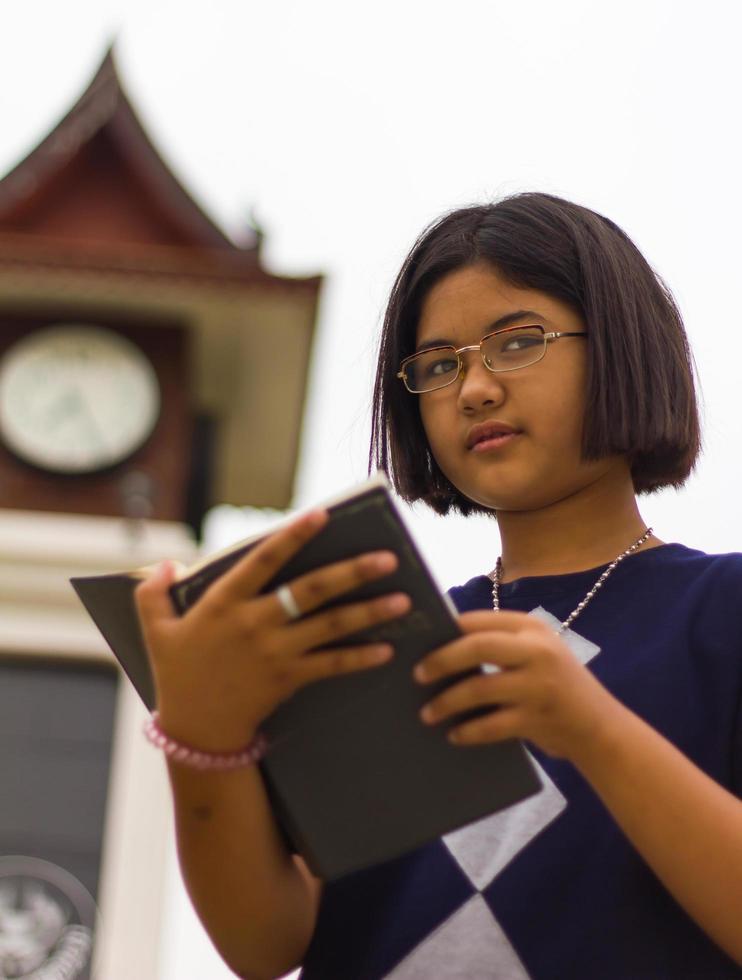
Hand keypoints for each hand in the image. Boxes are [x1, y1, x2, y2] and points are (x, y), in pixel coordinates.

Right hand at [134, 509, 409, 753]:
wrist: (196, 731)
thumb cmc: (177, 673)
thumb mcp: (155, 630)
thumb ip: (153, 593)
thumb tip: (168, 563)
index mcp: (224, 602)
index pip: (264, 559)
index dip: (294, 535)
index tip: (324, 514)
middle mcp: (255, 622)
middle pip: (311, 590)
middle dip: (352, 572)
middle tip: (389, 557)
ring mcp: (275, 652)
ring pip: (330, 626)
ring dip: (369, 612)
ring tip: (403, 599)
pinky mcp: (289, 679)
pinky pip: (331, 665)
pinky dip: (359, 658)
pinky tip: (387, 649)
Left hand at [414, 609, 615, 761]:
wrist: (599, 727)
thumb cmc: (555, 685)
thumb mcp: (536, 654)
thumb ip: (501, 645)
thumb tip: (440, 647)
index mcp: (532, 628)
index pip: (480, 621)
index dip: (446, 630)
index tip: (419, 640)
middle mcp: (537, 651)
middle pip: (477, 646)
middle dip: (441, 660)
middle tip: (417, 675)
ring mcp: (538, 685)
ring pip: (479, 688)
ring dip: (447, 702)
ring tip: (427, 713)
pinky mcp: (537, 719)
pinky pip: (491, 725)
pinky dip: (468, 731)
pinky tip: (453, 735)